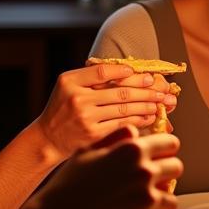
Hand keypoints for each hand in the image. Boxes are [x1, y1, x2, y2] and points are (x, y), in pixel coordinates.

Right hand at [36, 64, 178, 160]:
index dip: (125, 71)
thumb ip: (90, 78)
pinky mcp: (93, 134)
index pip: (102, 72)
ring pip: (124, 108)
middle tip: (160, 88)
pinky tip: (149, 117)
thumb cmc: (62, 109)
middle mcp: (77, 98)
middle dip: (145, 90)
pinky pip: (121, 123)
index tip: (142, 73)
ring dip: (146, 105)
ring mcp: (86, 117)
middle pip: (119, 91)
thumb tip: (128, 70)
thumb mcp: (68, 87)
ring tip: (160, 103)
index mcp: (70, 81)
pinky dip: (138, 119)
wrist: (48, 138)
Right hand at [37, 127, 181, 208]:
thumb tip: (134, 132)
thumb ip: (116, 137)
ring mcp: (147, 200)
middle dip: (165, 172)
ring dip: (160, 199)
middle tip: (151, 180)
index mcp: (132, 150)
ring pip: (172, 197)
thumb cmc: (67, 187)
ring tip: (142, 202)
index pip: (171, 143)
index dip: (165, 149)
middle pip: (176, 168)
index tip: (162, 154)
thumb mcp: (88, 151)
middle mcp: (144, 172)